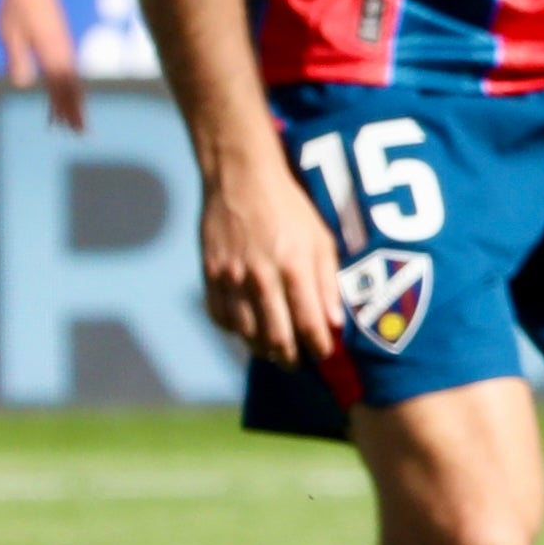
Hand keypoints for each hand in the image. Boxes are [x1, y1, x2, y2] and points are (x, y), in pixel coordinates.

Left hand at [0, 0, 79, 127]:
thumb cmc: (15, 6)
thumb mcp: (9, 33)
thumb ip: (17, 58)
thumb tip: (23, 85)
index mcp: (51, 51)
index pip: (62, 86)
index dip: (67, 108)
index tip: (72, 127)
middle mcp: (63, 51)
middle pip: (72, 86)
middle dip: (76, 110)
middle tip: (81, 132)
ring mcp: (64, 46)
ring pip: (73, 79)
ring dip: (74, 100)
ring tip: (75, 119)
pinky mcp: (61, 42)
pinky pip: (69, 70)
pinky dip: (70, 85)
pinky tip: (69, 91)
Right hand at [197, 141, 342, 363]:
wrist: (240, 180)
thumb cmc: (290, 208)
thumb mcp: (321, 239)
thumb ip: (328, 282)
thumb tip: (334, 322)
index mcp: (294, 268)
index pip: (308, 323)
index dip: (318, 346)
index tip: (324, 354)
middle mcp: (261, 277)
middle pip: (275, 336)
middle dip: (289, 356)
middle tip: (297, 364)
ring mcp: (230, 278)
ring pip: (245, 332)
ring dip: (260, 349)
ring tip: (274, 353)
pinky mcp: (209, 274)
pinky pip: (219, 316)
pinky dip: (233, 330)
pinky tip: (246, 332)